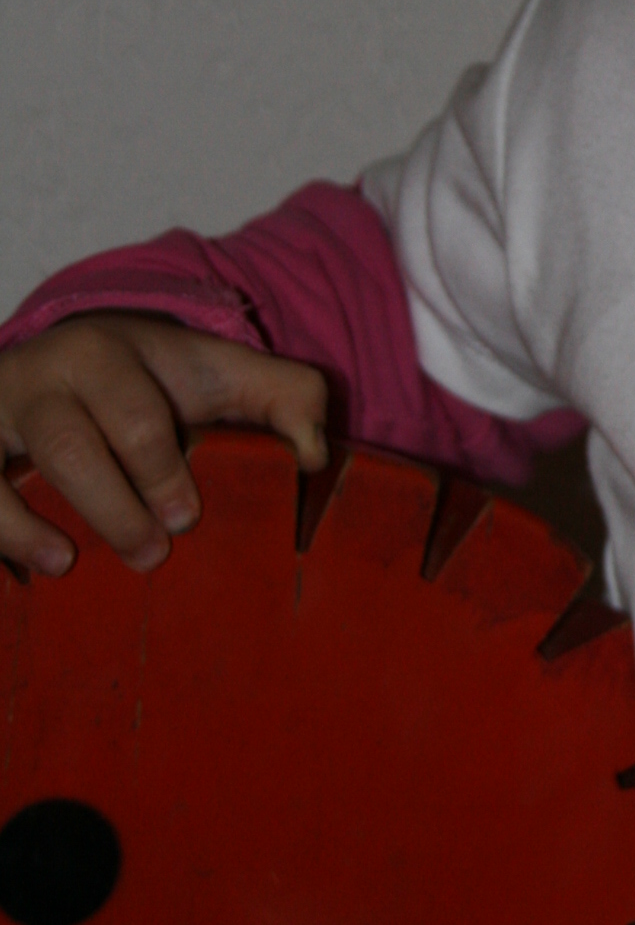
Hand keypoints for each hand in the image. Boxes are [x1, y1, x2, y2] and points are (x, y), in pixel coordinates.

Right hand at [0, 312, 326, 576]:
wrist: (69, 358)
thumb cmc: (156, 381)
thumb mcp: (222, 373)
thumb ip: (288, 396)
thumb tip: (315, 455)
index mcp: (108, 353)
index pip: (135, 414)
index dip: (161, 470)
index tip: (186, 518)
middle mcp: (42, 375)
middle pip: (69, 445)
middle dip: (113, 505)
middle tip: (150, 555)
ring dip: (26, 524)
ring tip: (69, 565)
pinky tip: (24, 572)